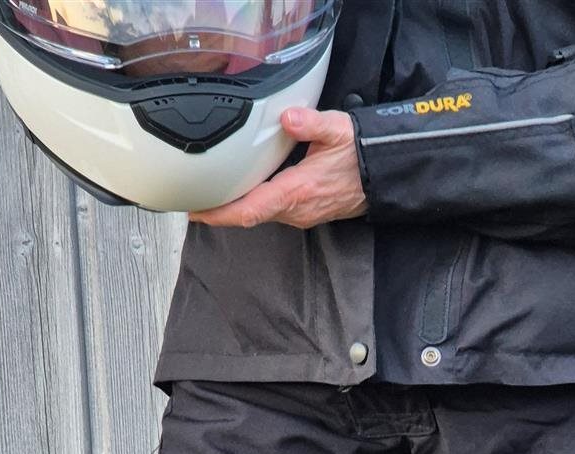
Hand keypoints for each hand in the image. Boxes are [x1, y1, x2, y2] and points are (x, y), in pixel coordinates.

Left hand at [189, 108, 367, 229]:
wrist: (382, 176)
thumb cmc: (360, 155)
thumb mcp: (337, 130)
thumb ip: (310, 123)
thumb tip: (288, 118)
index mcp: (297, 192)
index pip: (250, 210)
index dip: (221, 214)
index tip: (197, 212)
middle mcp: (295, 210)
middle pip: (248, 215)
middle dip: (220, 210)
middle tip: (192, 199)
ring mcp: (299, 215)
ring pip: (259, 214)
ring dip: (235, 208)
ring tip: (210, 196)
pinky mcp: (303, 212)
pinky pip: (271, 211)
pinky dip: (251, 205)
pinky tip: (240, 192)